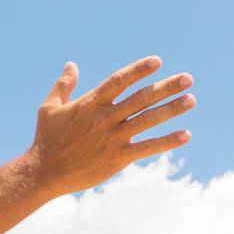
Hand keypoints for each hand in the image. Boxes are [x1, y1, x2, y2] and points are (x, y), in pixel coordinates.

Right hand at [26, 55, 194, 198]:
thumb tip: (71, 65)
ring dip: (172, 109)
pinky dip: (167, 141)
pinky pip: (147, 147)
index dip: (138, 70)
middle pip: (141, 98)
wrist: (43, 173)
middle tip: (188, 79)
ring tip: (191, 100)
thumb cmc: (46, 139)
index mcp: (90, 104)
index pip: (119, 81)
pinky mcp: (117, 158)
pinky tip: (185, 135)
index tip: (157, 61)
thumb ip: (63, 86)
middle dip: (166, 87)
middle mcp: (105, 118)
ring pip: (148, 120)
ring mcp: (113, 138)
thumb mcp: (49, 108)